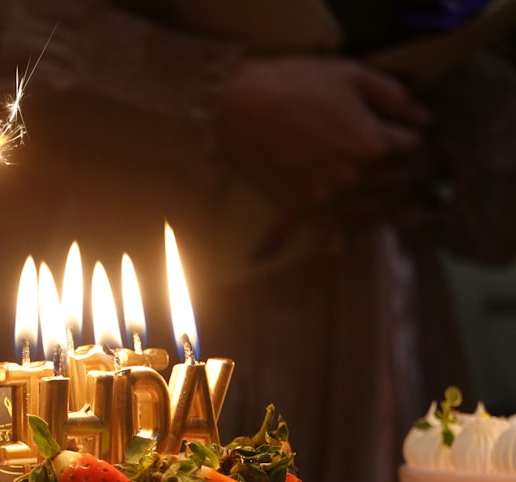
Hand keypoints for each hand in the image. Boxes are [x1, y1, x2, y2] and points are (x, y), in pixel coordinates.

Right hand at [217, 56, 431, 219]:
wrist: (237, 109)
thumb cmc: (293, 84)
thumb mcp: (351, 75)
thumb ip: (394, 97)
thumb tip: (424, 118)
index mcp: (372, 143)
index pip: (414, 147)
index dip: (412, 136)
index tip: (404, 132)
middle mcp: (356, 177)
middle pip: (401, 181)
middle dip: (405, 166)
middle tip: (399, 159)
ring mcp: (329, 199)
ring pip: (379, 209)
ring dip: (387, 196)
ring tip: (383, 185)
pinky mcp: (304, 211)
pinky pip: (345, 226)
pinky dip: (359, 219)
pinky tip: (360, 208)